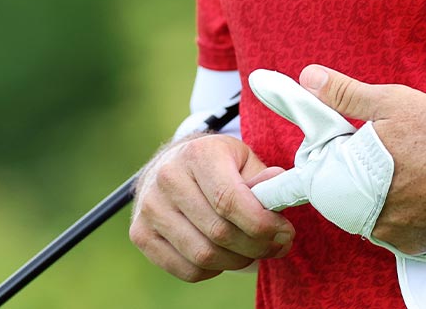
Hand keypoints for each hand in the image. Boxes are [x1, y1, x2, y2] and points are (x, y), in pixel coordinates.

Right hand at [129, 134, 295, 281]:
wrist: (172, 166)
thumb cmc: (217, 165)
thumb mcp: (243, 160)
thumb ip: (264, 179)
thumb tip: (279, 192)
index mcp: (197, 154)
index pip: (230, 200)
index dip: (262, 225)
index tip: (284, 233)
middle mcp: (167, 178)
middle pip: (219, 233)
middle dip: (256, 247)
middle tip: (275, 245)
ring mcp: (149, 208)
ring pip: (203, 256)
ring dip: (237, 261)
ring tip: (251, 250)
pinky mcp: (141, 234)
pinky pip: (187, 270)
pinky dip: (213, 270)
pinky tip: (223, 253)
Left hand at [262, 64, 425, 254]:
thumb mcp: (392, 102)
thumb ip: (345, 94)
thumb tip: (308, 77)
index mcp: (356, 178)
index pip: (314, 179)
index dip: (309, 169)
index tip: (303, 167)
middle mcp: (370, 214)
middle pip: (338, 197)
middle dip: (344, 175)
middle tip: (370, 152)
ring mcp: (392, 234)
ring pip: (362, 213)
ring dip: (368, 194)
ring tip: (395, 168)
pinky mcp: (413, 245)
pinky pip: (388, 228)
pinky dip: (392, 210)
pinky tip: (412, 188)